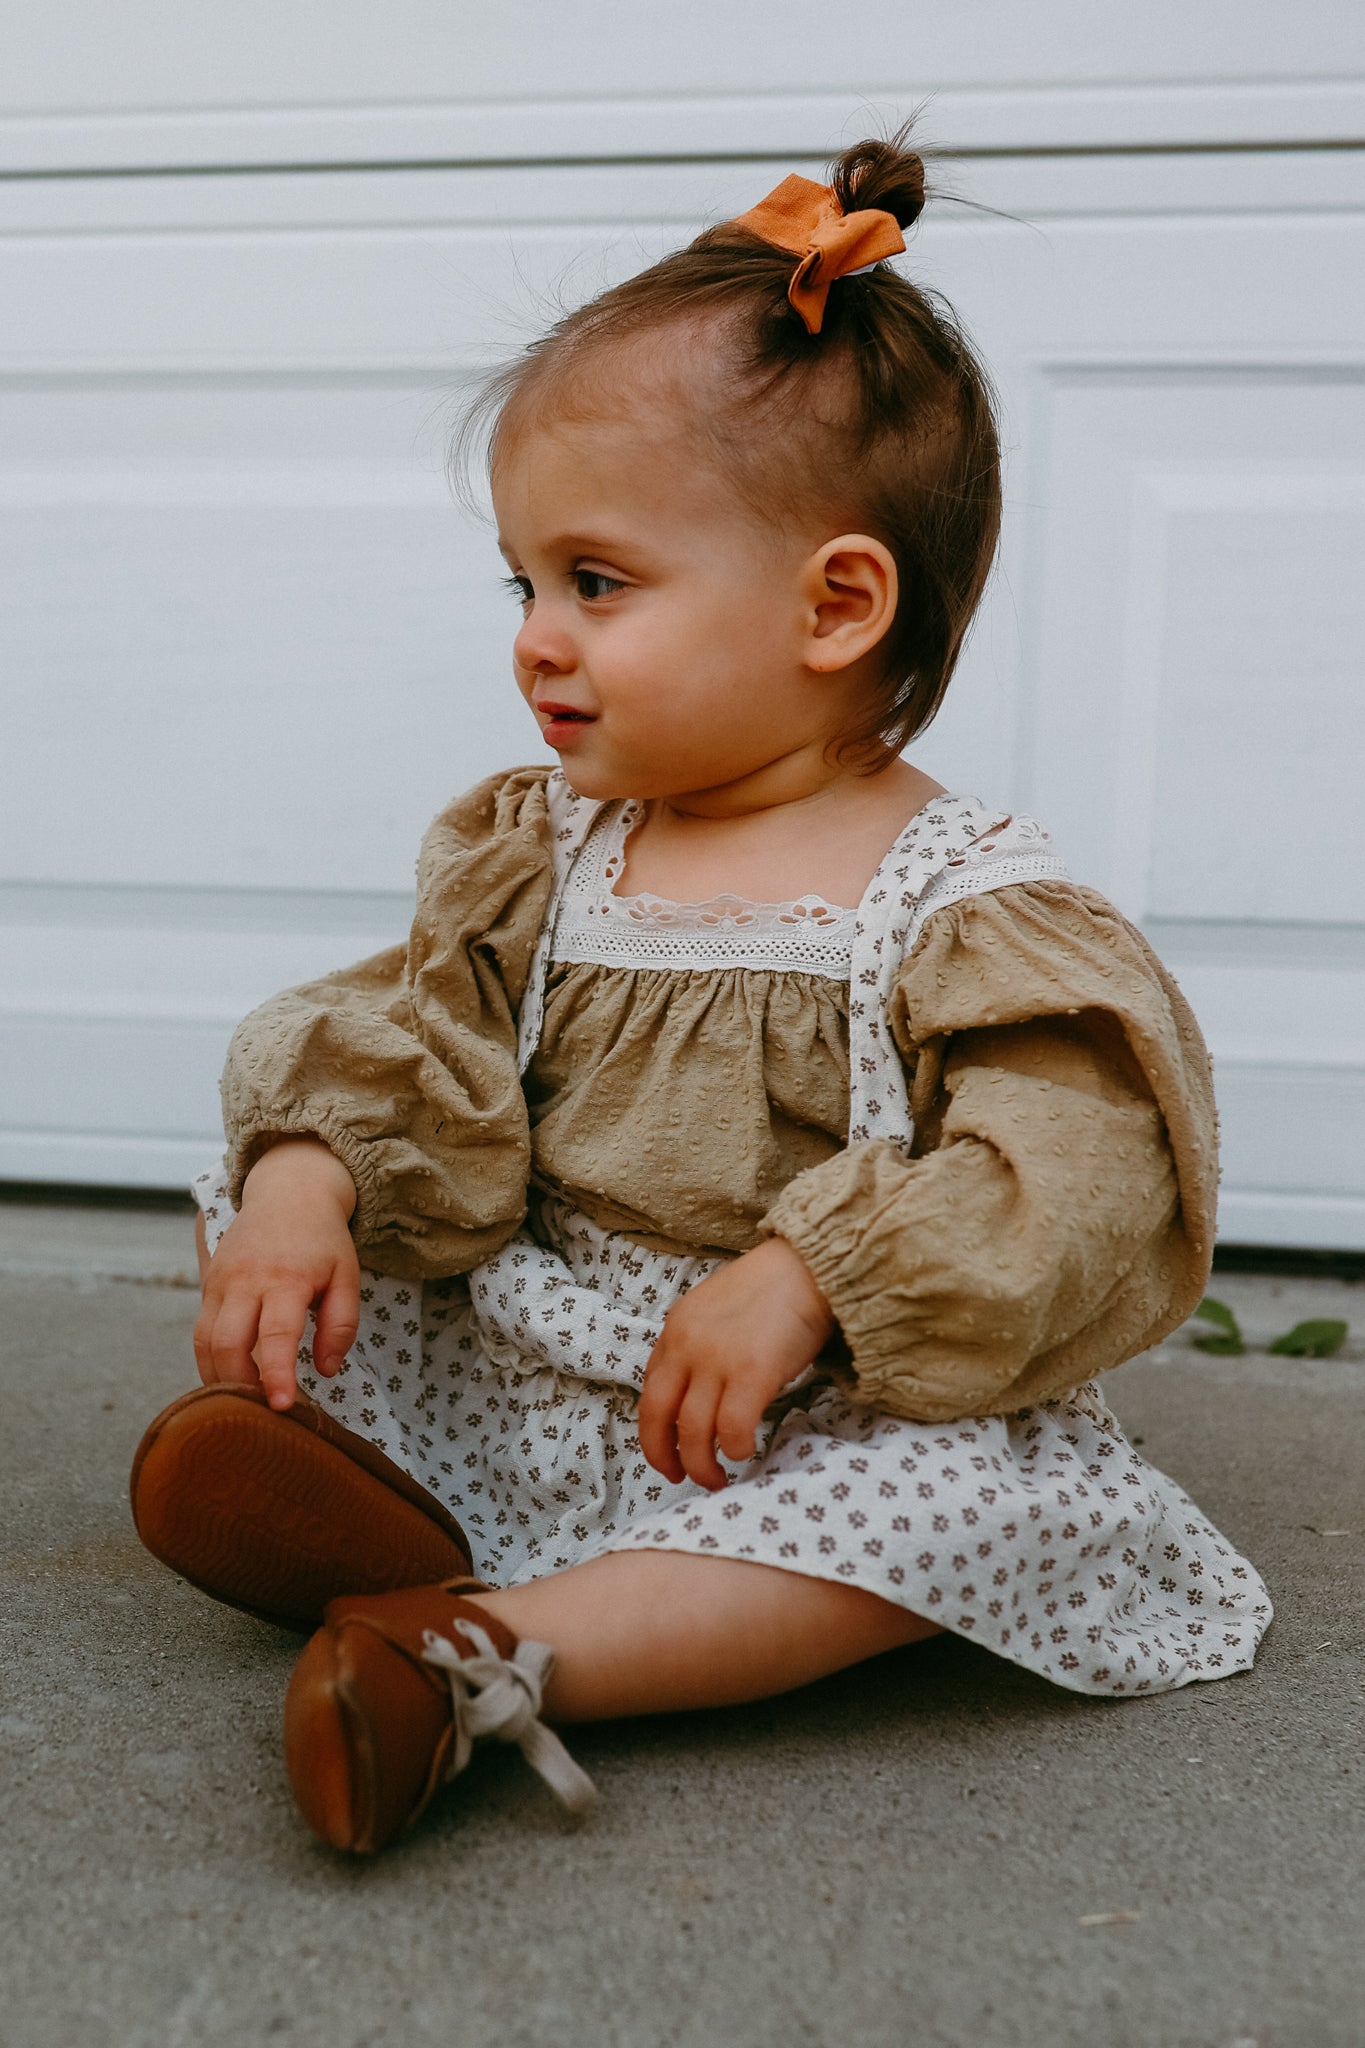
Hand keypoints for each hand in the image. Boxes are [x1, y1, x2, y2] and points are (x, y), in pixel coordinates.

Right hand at [193, 1139, 359, 1410]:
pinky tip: (231, 1380)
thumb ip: (341, 1325)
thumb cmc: (324, 1240)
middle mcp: (246, 1280)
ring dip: (220, 1380)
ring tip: (246, 1405)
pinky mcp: (208, 1284)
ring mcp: (221, 1281)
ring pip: (204, 1343)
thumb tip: (325, 1371)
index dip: (276, 1376)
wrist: (289, 1192)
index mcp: (287, 1278)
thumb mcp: (347, 1277)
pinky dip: (211, 1362)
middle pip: (227, 1345)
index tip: (283, 1407)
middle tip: (262, 1416)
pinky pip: (200, 1332)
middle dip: (240, 1388)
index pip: (275, 1337)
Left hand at [637, 1236, 834, 1491]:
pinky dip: (736, 1448)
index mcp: (674, 1331)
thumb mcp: (713, 1311)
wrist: (808, 1267)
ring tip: (717, 1478)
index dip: (654, 1433)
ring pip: (694, 1432)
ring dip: (702, 1465)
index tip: (665, 1454)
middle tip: (681, 1478)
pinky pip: (733, 1428)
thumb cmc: (770, 1290)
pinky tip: (745, 1451)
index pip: (650, 1393)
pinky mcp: (752, 1373)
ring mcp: (718, 1361)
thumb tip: (697, 1393)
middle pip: (659, 1417)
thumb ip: (697, 1347)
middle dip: (664, 1456)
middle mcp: (687, 1347)